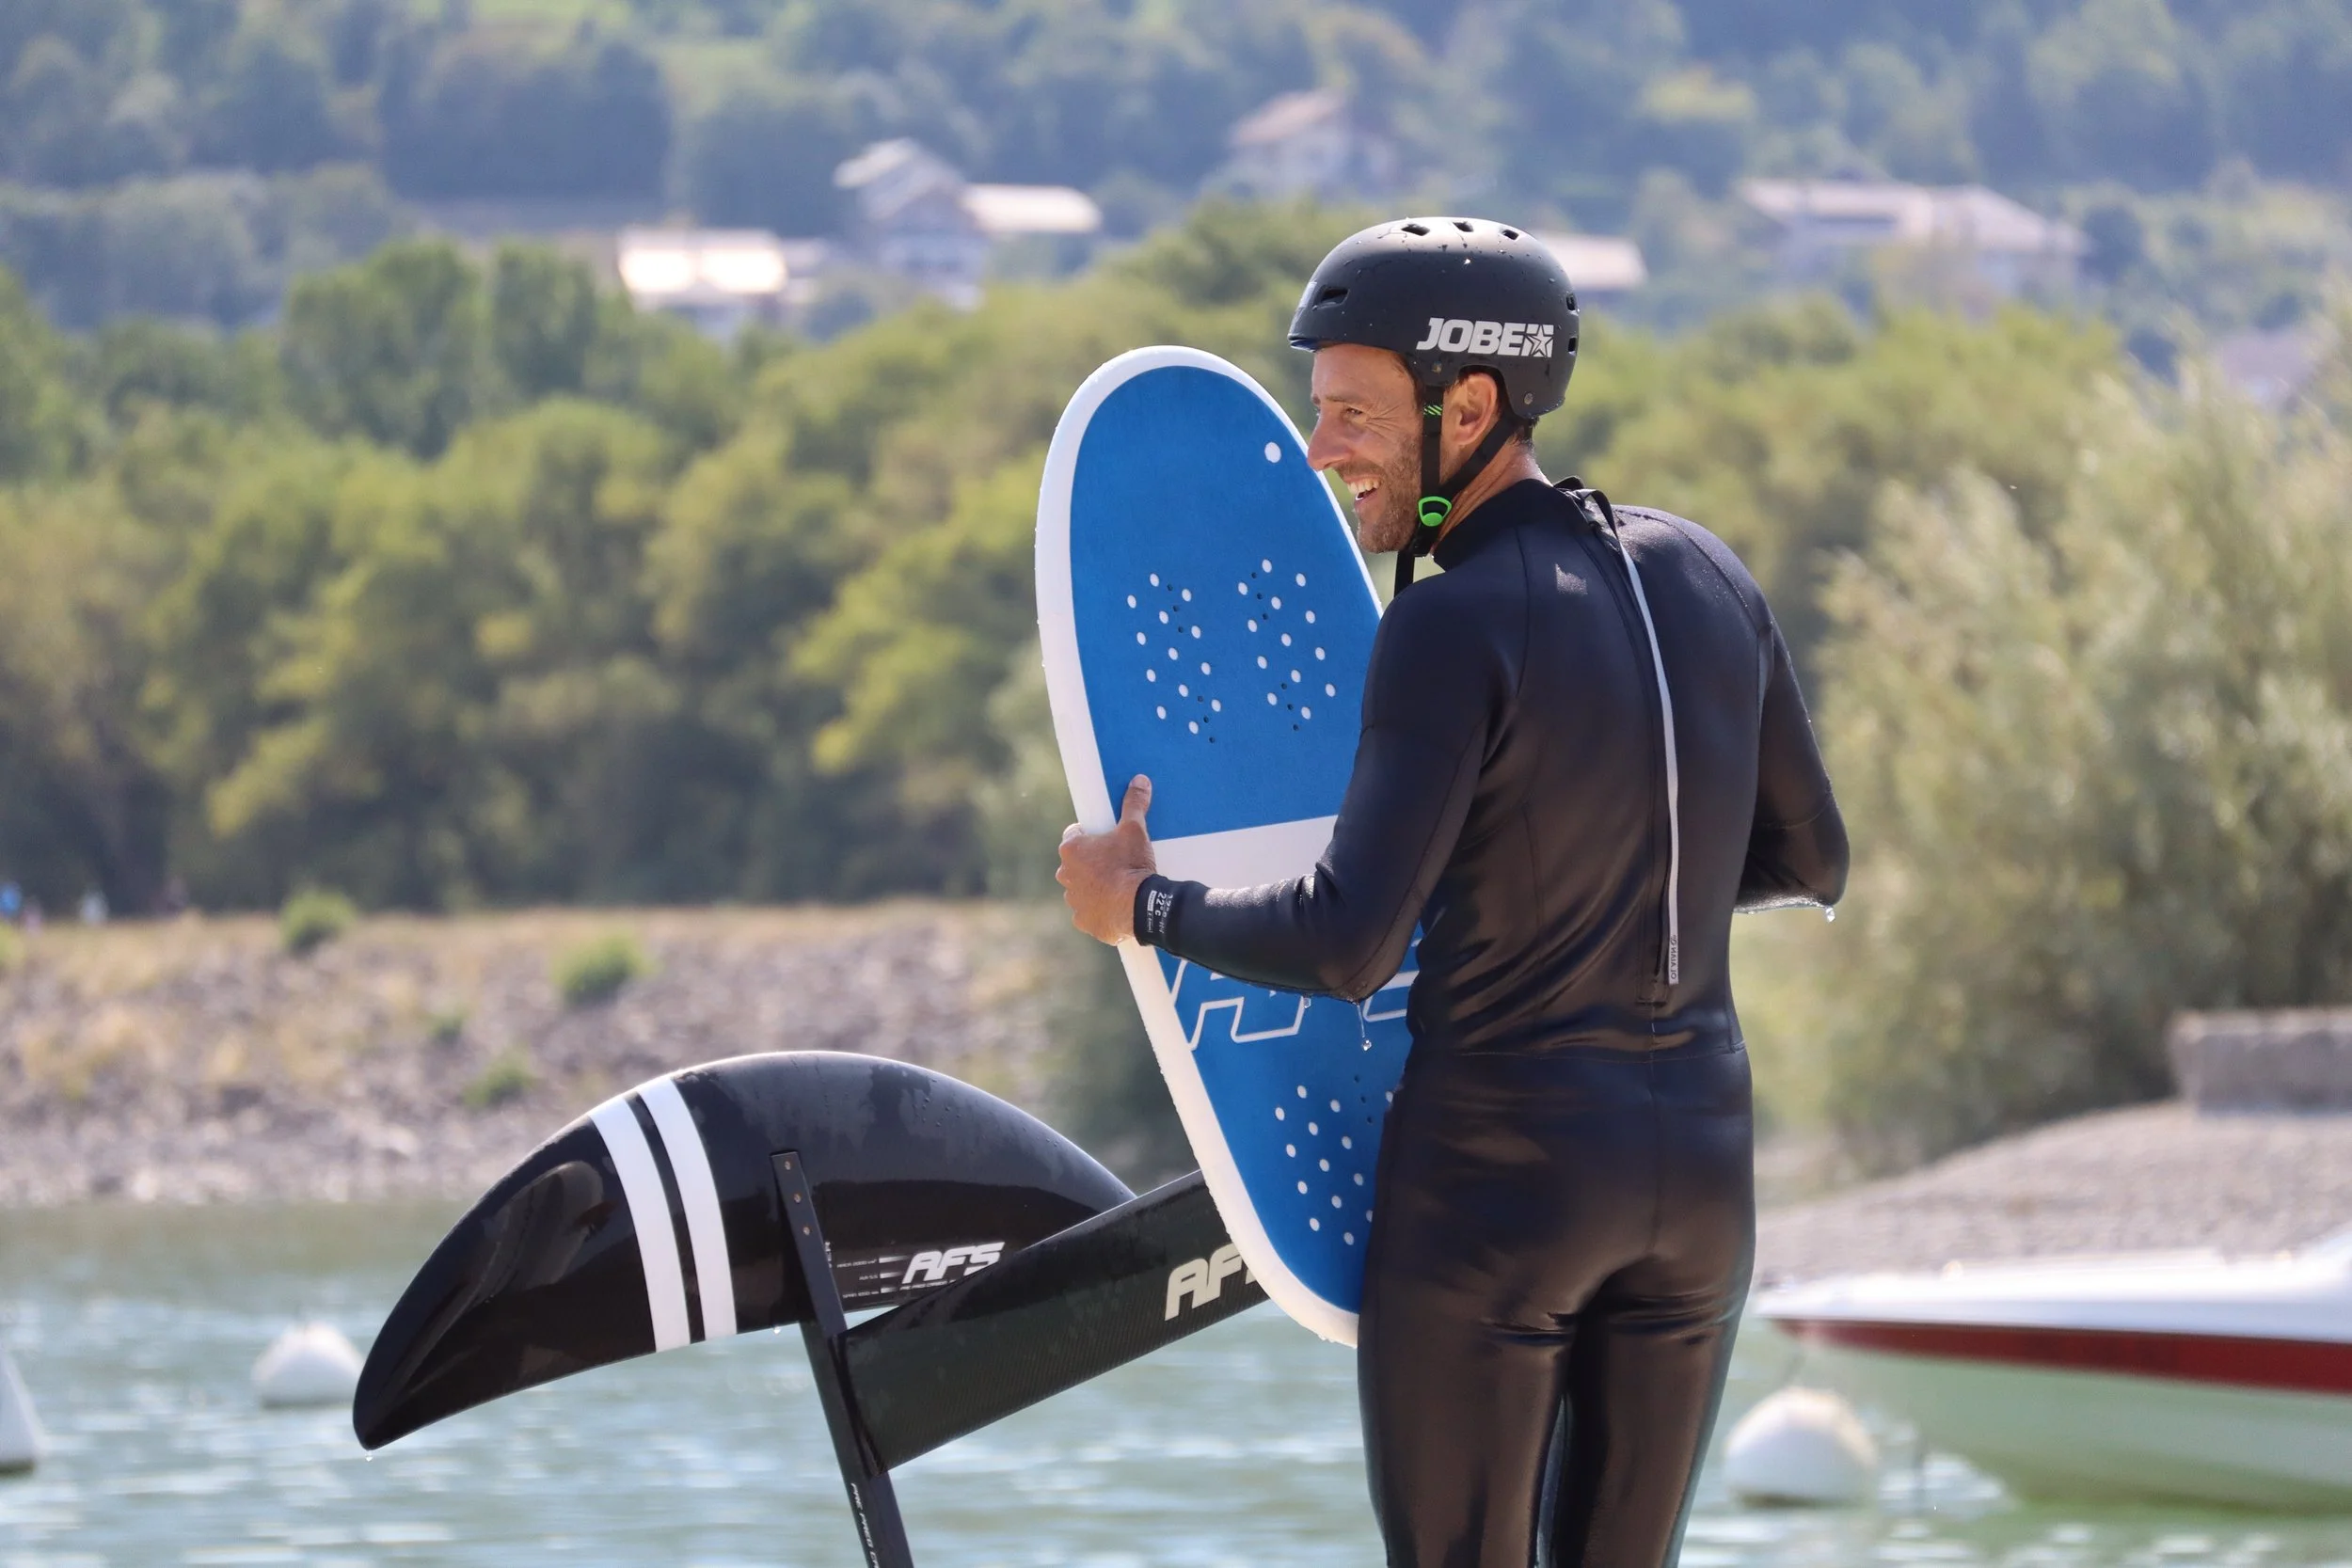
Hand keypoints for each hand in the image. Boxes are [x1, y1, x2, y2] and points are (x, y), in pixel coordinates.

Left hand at [1056, 775, 1156, 943]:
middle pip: (1078, 864)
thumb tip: (1139, 780)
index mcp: (1071, 850)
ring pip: (1082, 889)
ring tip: (1119, 886)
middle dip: (1092, 863)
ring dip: (1095, 887)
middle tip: (1117, 864)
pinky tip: (1117, 906)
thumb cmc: (1132, 864)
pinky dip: (1100, 910)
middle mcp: (1065, 875)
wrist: (1141, 905)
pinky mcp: (1084, 921)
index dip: (1092, 836)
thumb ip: (1134, 804)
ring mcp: (1074, 900)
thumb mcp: (1135, 829)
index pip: (1075, 835)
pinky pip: (1090, 913)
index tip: (1107, 840)